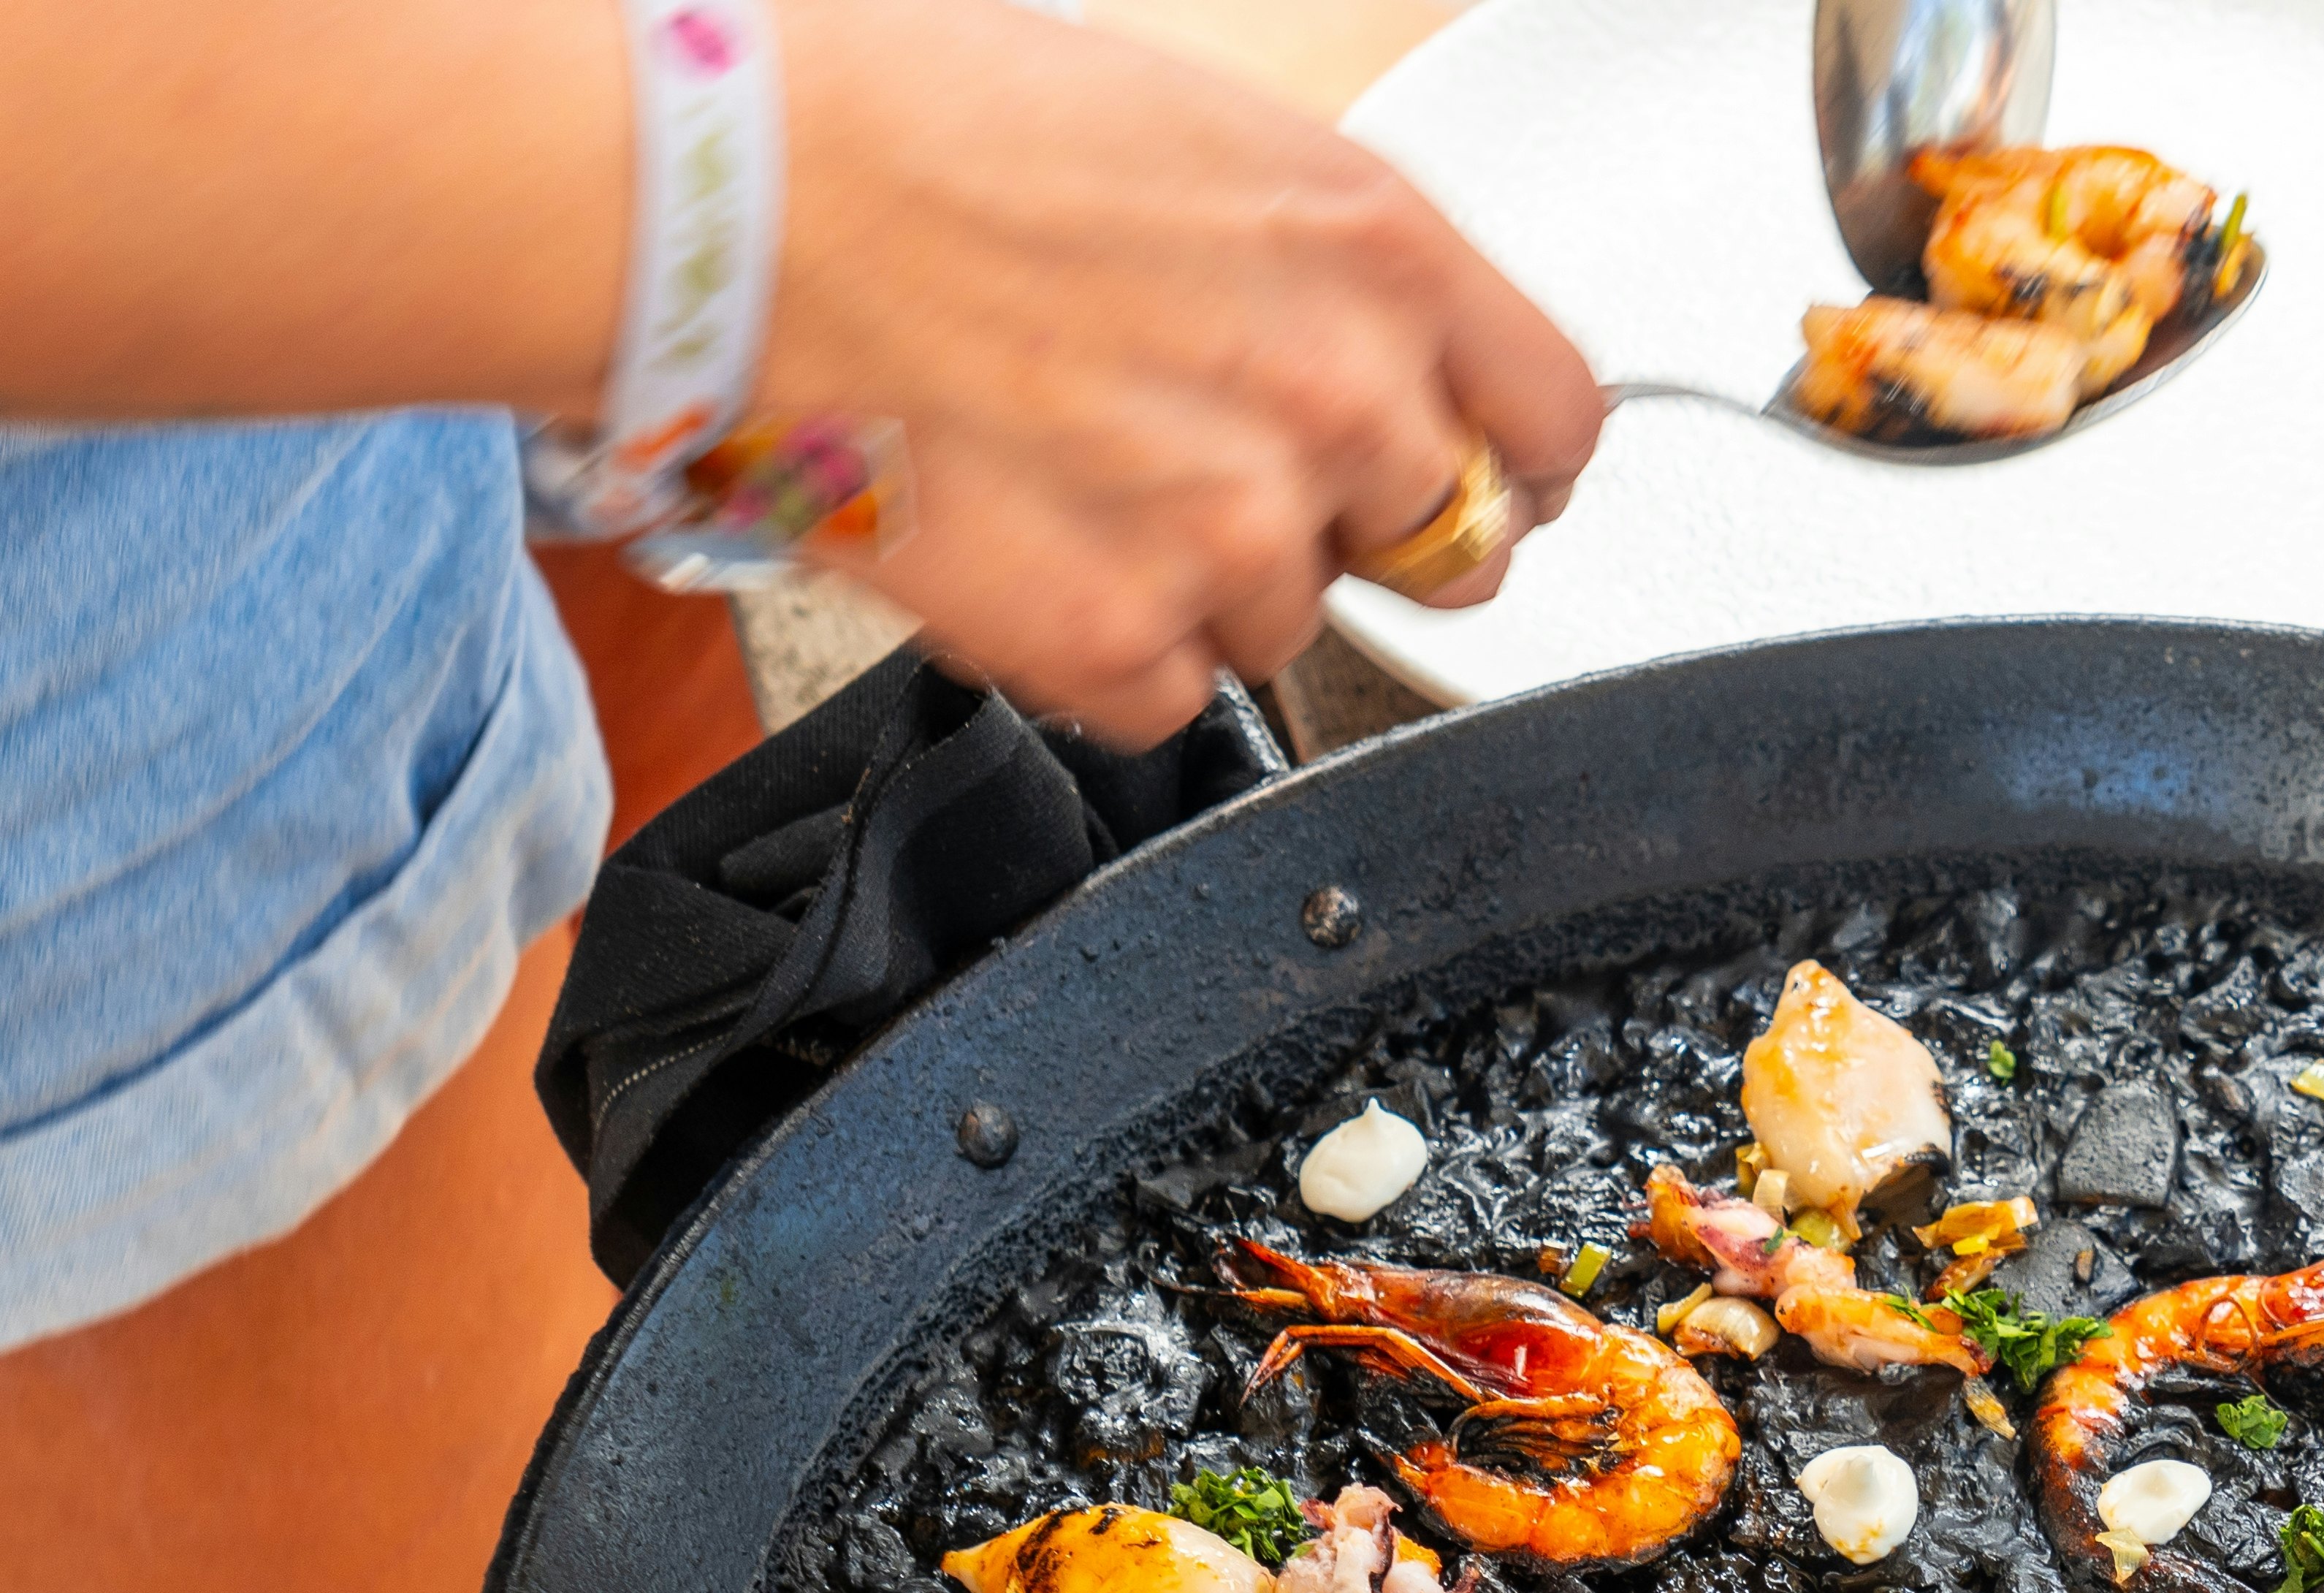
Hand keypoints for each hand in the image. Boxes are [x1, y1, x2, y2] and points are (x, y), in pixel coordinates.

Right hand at [760, 0, 1599, 743]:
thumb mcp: (1197, 132)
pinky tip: (1024, 539)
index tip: (1481, 476)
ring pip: (1293, 621)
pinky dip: (1106, 647)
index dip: (1518, 464)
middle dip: (1356, 521)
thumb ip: (1326, 264)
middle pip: (1447, 547)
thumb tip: (1384, 348)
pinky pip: (1174, 693)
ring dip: (1206, 576)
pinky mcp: (1117, 639)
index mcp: (1375, 251)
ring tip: (1070, 465)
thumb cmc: (910, 120)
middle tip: (1226, 468)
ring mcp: (1234, 534)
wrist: (718, 194)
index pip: (1559, 424)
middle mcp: (1336, 399)